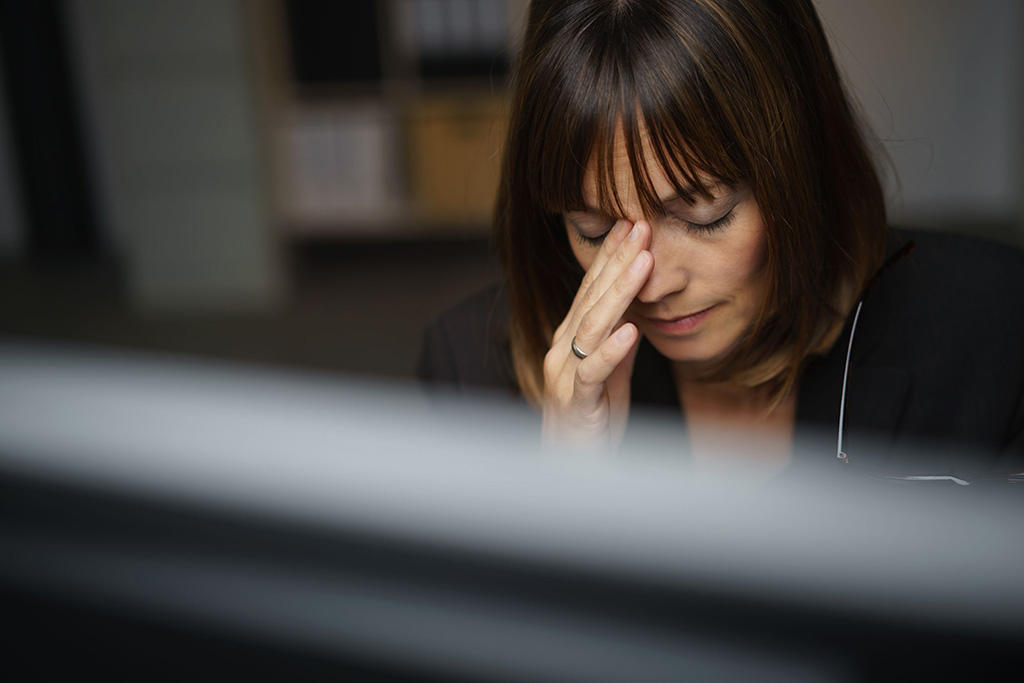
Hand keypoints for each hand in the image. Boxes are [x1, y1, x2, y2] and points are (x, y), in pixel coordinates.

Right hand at [542, 219, 653, 447]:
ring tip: (643, 264)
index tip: (633, 226)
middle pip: (591, 298)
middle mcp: (562, 351)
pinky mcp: (577, 404)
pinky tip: (631, 331)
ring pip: (591, 326)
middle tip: (640, 227)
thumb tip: (635, 316)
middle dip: (618, 261)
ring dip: (619, 292)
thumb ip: (618, 346)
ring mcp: (566, 376)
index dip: (612, 257)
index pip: (591, 290)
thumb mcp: (611, 377)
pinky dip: (611, 350)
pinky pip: (593, 372)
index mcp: (570, 341)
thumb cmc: (592, 426)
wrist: (571, 473)